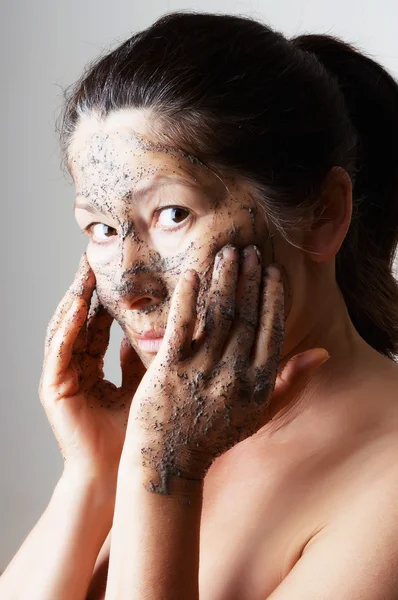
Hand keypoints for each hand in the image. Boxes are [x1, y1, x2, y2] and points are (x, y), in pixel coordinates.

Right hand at [39, 253, 145, 486]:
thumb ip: (139, 358)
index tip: (115, 272)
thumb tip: (149, 330)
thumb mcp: (140, 385)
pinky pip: (60, 351)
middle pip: (79, 322)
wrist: (119, 472)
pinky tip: (77, 307)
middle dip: (86, 290)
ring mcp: (62, 378)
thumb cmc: (133, 434)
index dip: (104, 298)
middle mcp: (74, 370)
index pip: (96, 325)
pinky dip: (67, 328)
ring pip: (66, 330)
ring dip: (75, 301)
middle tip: (94, 259)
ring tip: (84, 273)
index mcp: (92, 369)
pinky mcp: (54, 388)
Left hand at [123, 244, 328, 493]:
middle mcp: (233, 373)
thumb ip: (292, 383)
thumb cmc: (215, 434)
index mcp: (257, 383)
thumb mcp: (261, 414)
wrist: (168, 462)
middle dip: (249, 278)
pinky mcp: (170, 368)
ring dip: (224, 279)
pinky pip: (182, 325)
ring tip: (226, 252)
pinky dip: (188, 298)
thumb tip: (322, 353)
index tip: (272, 270)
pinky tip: (194, 274)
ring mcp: (202, 370)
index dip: (273, 296)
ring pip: (219, 313)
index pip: (271, 329)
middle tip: (249, 249)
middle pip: (246, 314)